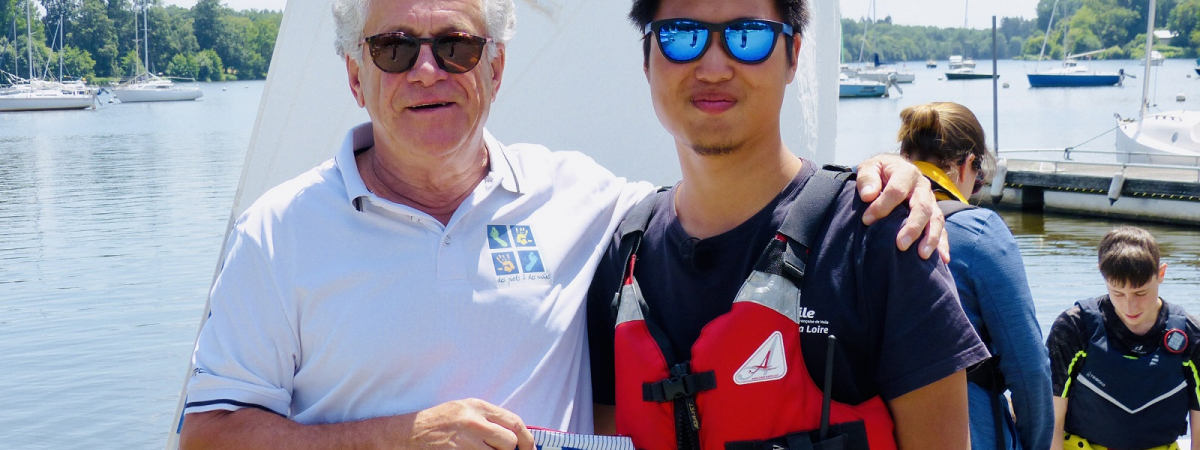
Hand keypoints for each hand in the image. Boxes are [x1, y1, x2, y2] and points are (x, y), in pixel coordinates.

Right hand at [409, 399, 534, 449]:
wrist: (408, 433)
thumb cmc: (438, 422)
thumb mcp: (464, 411)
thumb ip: (488, 419)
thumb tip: (515, 435)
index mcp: (478, 407)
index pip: (514, 422)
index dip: (527, 439)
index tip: (530, 449)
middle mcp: (474, 422)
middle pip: (509, 442)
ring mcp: (465, 441)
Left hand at [855, 154, 949, 262]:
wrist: (892, 169)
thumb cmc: (878, 172)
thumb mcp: (869, 168)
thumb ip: (867, 178)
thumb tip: (868, 195)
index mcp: (906, 172)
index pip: (896, 190)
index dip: (882, 206)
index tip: (867, 220)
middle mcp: (922, 187)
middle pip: (922, 207)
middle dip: (913, 227)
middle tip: (901, 245)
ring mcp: (930, 200)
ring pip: (936, 219)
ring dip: (930, 238)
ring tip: (922, 255)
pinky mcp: (933, 213)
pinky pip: (941, 228)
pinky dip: (943, 243)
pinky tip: (943, 259)